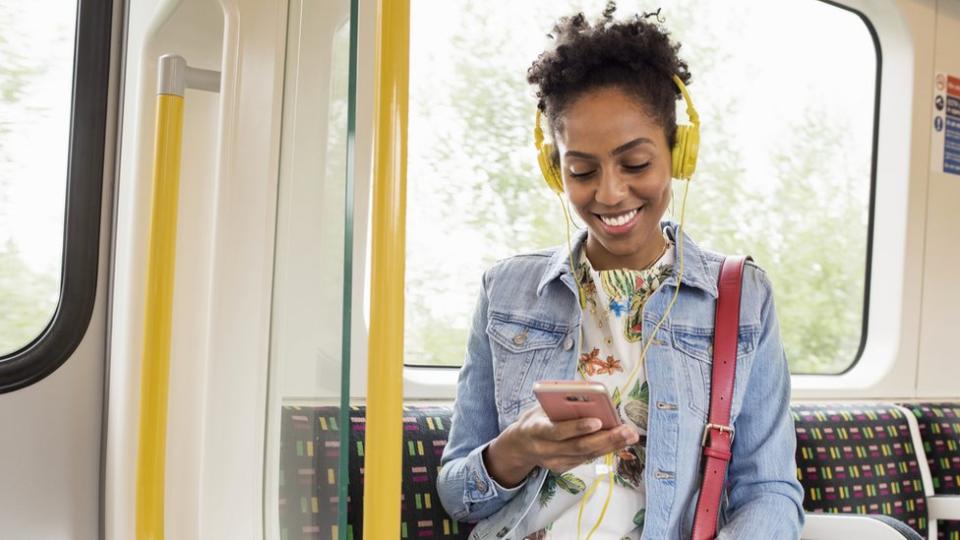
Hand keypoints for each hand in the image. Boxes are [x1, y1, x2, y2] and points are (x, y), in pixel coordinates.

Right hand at [483, 405, 638, 487]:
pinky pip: (586, 459)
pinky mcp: (562, 469)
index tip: (598, 421)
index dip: (578, 427)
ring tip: (630, 436)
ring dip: (611, 446)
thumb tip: (588, 396)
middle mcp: (545, 450)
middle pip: (579, 447)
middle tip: (627, 430)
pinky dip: (603, 450)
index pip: (558, 431)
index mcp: (536, 430)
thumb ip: (559, 404)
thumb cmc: (534, 419)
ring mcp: (554, 463)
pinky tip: (618, 442)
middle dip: (606, 438)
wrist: (518, 446)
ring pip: (586, 455)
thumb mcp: (540, 408)